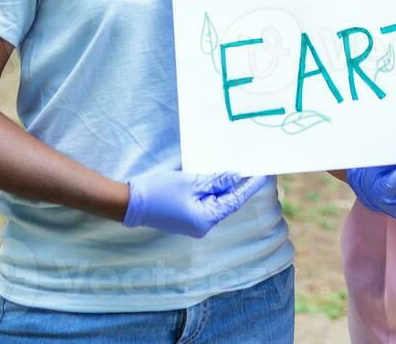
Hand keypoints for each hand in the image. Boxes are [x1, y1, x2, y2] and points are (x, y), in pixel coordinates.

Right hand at [122, 170, 268, 237]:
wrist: (131, 203)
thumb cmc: (160, 192)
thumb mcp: (191, 182)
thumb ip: (216, 181)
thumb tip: (236, 177)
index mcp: (206, 219)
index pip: (235, 201)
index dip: (250, 186)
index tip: (264, 175)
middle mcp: (203, 226)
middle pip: (226, 202)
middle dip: (238, 185)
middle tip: (254, 168)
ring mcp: (194, 223)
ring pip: (216, 201)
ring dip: (224, 186)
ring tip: (238, 170)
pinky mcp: (186, 217)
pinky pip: (205, 202)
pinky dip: (212, 190)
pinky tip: (217, 177)